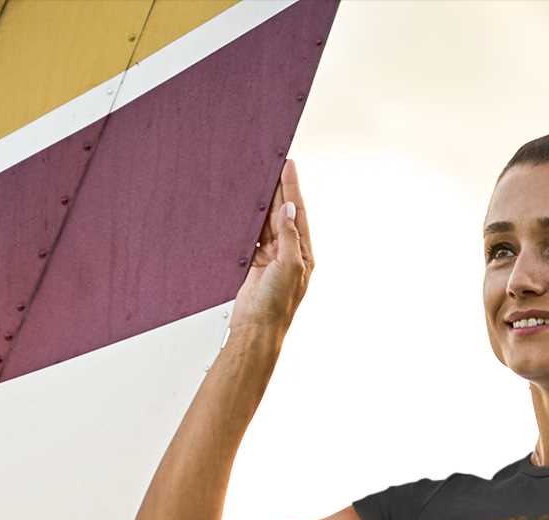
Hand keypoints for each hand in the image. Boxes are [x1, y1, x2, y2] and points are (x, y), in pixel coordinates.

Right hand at [232, 158, 311, 335]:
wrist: (256, 328)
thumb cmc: (276, 305)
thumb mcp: (289, 266)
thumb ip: (288, 236)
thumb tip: (288, 209)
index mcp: (303, 255)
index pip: (298, 214)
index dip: (292, 188)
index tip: (288, 165)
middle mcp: (289, 253)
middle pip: (282, 213)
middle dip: (278, 189)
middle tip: (272, 163)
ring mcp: (271, 257)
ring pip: (265, 221)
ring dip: (261, 201)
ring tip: (257, 177)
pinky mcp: (254, 262)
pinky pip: (251, 234)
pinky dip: (248, 220)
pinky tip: (245, 205)